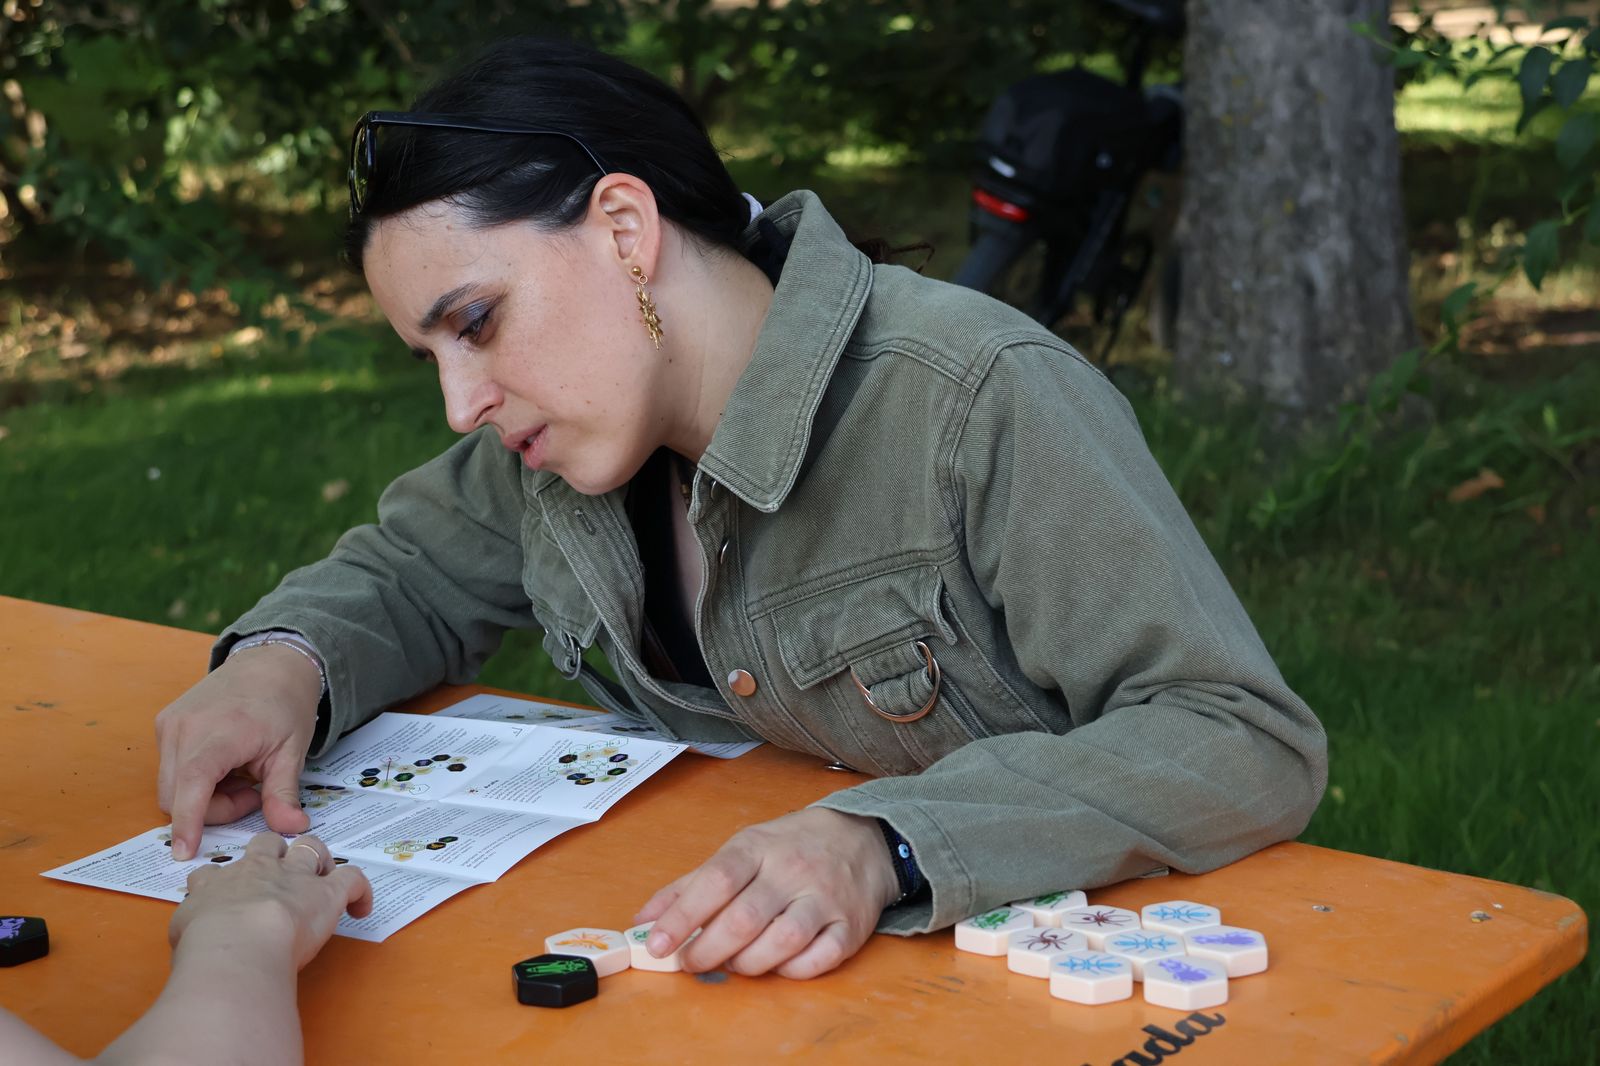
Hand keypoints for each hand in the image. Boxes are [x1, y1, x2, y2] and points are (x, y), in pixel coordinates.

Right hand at [155, 645, 322, 859]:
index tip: (185, 851)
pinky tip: (226, 764)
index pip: (191, 784)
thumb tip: (291, 828)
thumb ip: (284, 793)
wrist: (271, 661)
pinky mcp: (165, 724)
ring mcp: (169, 724)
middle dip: (212, 809)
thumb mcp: (291, 750)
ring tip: (241, 775)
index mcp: (219, 731)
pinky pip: (171, 769)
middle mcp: (184, 727)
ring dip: (204, 795)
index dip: (187, 821)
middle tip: (252, 794)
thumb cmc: (285, 702)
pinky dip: (196, 779)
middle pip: (177, 795)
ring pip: (171, 786)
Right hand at [170, 833, 373, 970]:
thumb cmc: (203, 943)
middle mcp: (258, 871)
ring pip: (311, 849)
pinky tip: (360, 907)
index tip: (224, 892)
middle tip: (279, 873)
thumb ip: (189, 925)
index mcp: (219, 883)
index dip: (224, 879)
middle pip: (267, 844)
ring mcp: (295, 876)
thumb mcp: (181, 931)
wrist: (237, 942)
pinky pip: (352, 879)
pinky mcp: (328, 892)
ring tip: (322, 879)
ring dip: (317, 860)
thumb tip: (191, 936)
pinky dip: (360, 891)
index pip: (217, 871)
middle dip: (274, 853)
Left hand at [633, 807, 897, 978]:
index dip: (682, 916)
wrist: (861, 838)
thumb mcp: (739, 852)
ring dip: (749, 963)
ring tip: (734, 963)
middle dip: (709, 949)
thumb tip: (644, 921)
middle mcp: (792, 870)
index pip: (715, 880)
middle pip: (745, 917)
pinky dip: (793, 970)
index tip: (656, 943)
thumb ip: (690, 886)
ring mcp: (825, 898)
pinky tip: (777, 966)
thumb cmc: (789, 848)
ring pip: (783, 941)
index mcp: (758, 848)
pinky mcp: (850, 925)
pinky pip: (821, 958)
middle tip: (691, 963)